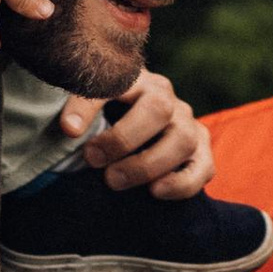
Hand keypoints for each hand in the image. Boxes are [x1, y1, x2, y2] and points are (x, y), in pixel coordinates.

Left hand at [60, 68, 213, 200]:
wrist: (137, 128)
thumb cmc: (106, 115)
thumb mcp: (89, 104)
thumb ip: (81, 107)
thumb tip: (71, 129)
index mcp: (137, 80)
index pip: (117, 82)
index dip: (90, 105)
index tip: (69, 130)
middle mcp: (167, 99)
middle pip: (159, 110)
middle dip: (123, 139)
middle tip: (93, 161)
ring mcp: (188, 125)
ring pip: (183, 139)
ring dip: (148, 164)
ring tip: (114, 181)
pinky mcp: (202, 152)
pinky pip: (204, 167)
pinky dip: (182, 183)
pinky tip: (156, 191)